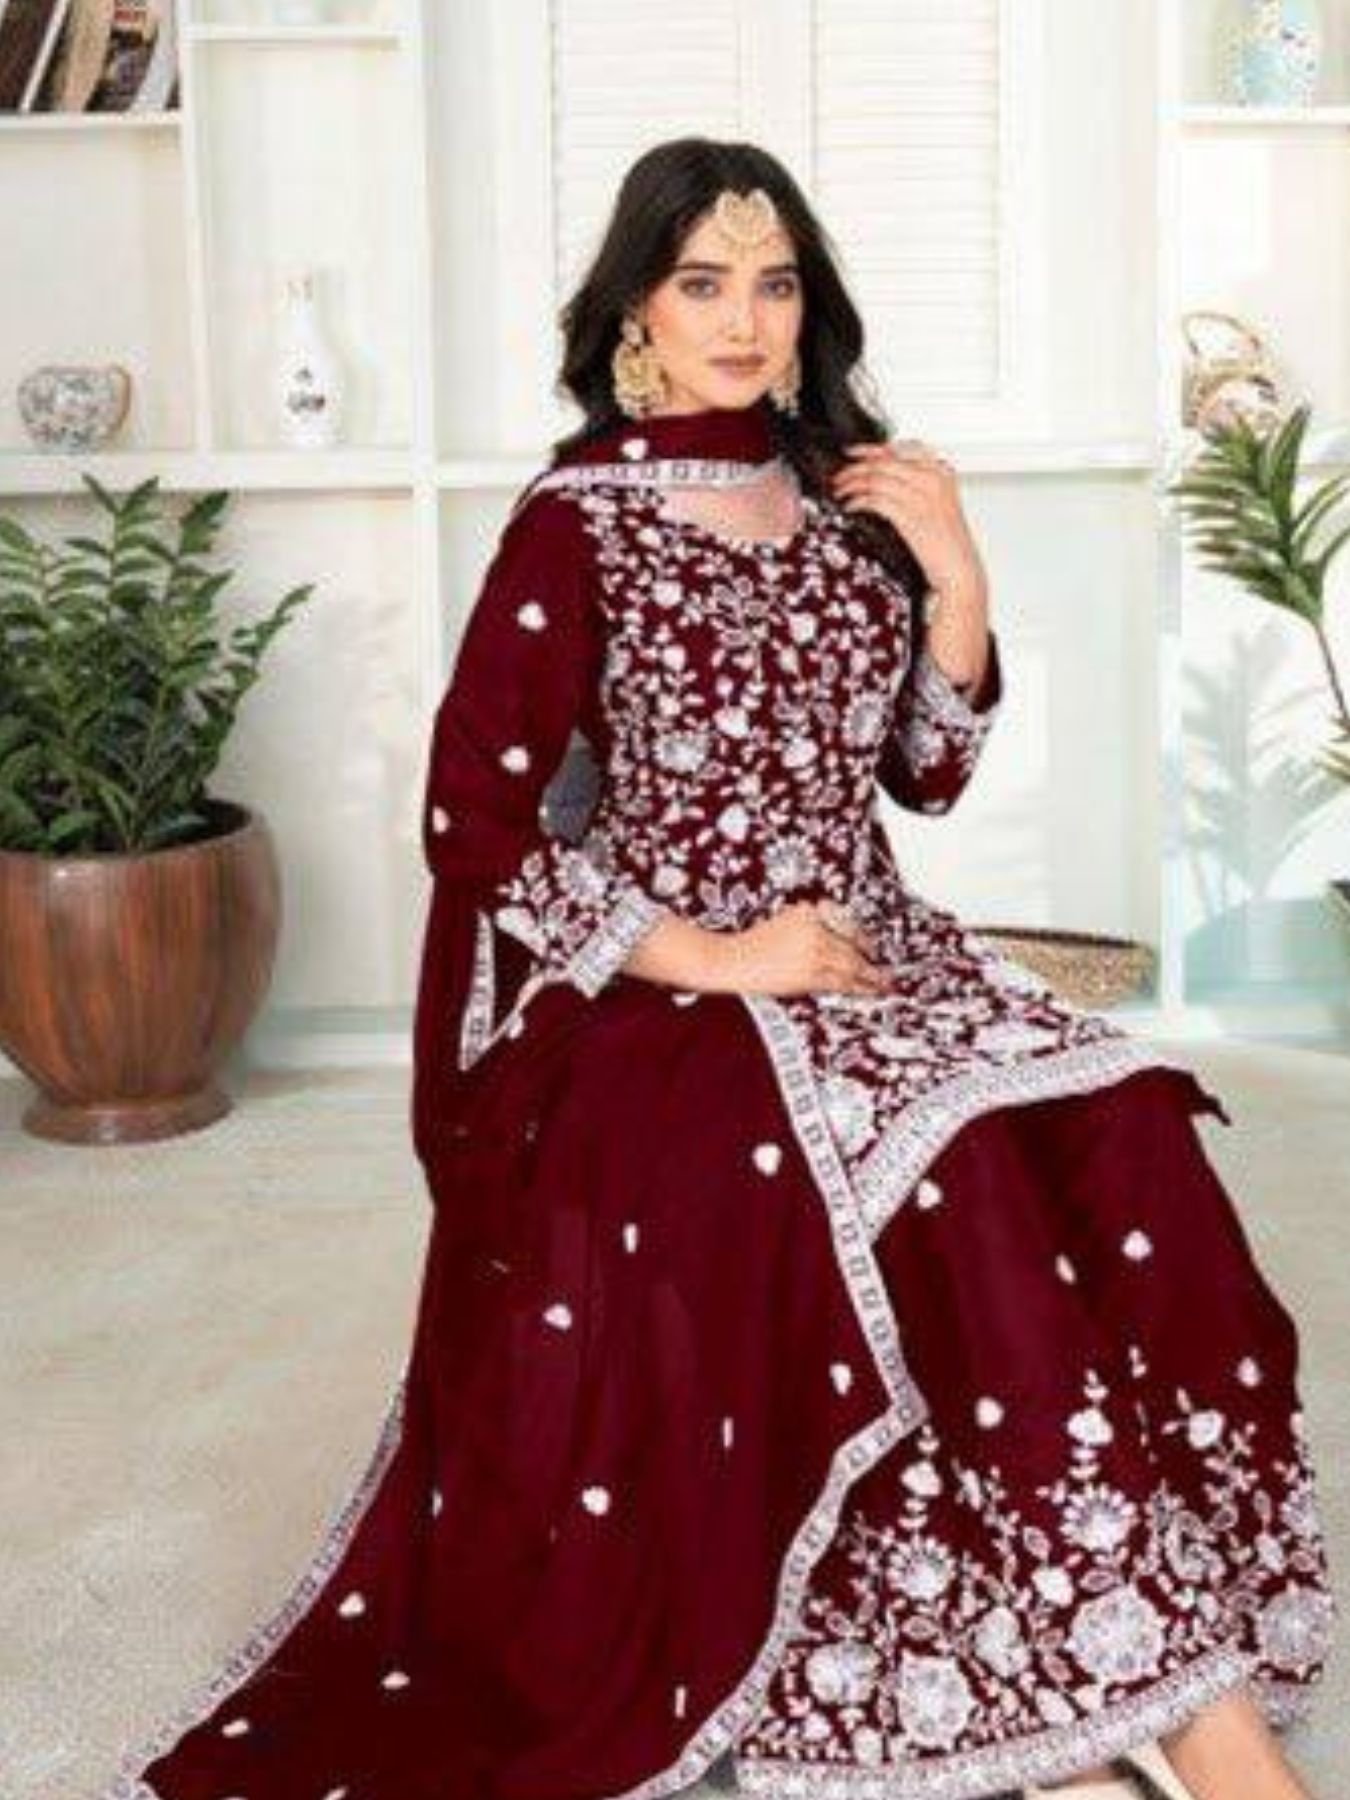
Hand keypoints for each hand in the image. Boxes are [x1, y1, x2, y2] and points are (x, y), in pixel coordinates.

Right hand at [697, 899, 894, 998]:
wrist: (730, 961)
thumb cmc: (753, 945)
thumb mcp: (785, 922)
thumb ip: (811, 927)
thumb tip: (839, 945)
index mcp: (808, 912)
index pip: (845, 923)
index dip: (862, 938)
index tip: (871, 948)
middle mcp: (814, 928)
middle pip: (852, 945)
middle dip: (870, 959)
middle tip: (885, 972)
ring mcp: (813, 950)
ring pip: (850, 965)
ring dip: (870, 977)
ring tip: (883, 986)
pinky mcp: (808, 974)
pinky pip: (839, 982)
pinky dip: (855, 987)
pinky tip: (864, 991)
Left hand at [828, 438, 986, 600]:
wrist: (959, 569)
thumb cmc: (948, 542)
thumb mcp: (938, 504)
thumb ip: (918, 485)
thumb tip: (884, 475)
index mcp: (942, 472)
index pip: (902, 449)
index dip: (873, 449)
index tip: (855, 452)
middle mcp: (932, 480)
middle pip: (884, 462)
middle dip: (855, 467)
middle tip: (840, 475)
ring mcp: (921, 497)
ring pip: (876, 479)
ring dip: (852, 484)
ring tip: (841, 491)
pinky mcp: (909, 516)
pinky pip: (875, 500)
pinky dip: (858, 501)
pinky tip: (851, 506)